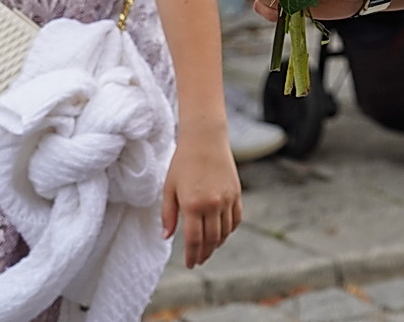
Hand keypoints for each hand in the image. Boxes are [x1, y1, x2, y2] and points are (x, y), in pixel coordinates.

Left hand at [160, 137, 241, 266]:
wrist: (205, 139)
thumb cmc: (183, 162)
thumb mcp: (169, 188)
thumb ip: (168, 214)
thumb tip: (167, 236)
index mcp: (193, 204)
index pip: (194, 240)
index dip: (192, 255)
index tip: (190, 264)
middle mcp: (213, 204)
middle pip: (211, 240)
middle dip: (204, 253)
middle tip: (199, 261)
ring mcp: (227, 199)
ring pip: (225, 231)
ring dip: (217, 244)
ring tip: (209, 249)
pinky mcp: (237, 193)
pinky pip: (236, 219)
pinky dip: (229, 230)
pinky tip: (221, 233)